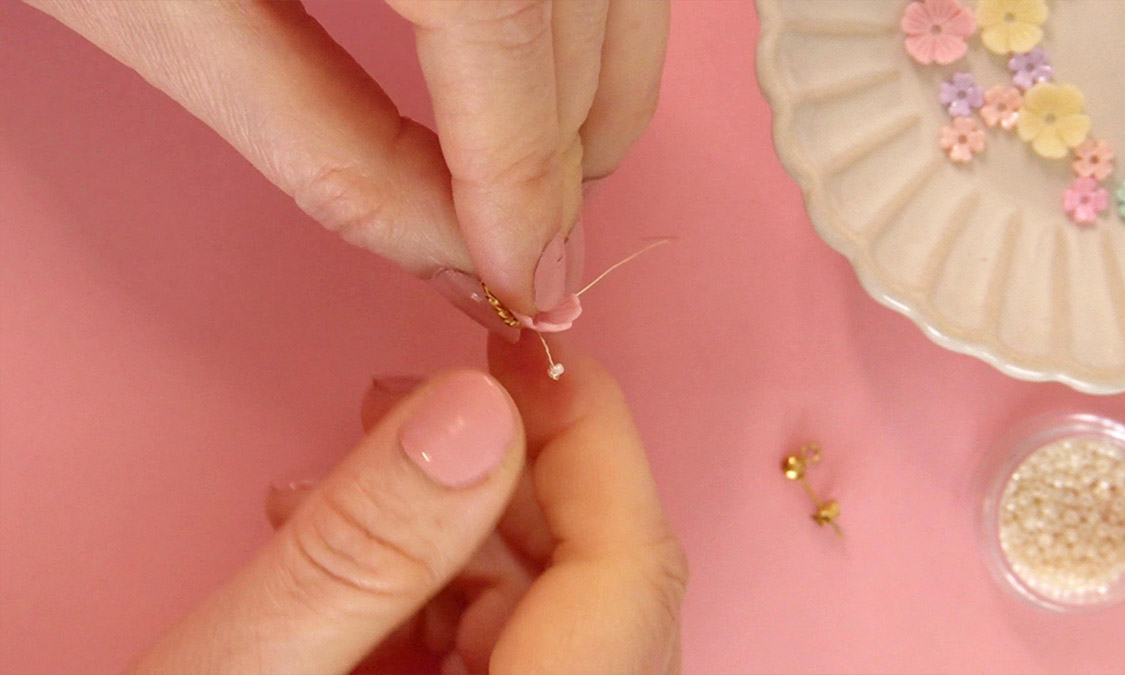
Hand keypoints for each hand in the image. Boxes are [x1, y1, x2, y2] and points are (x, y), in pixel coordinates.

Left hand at [27, 0, 668, 320]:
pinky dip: (597, 34)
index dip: (523, 167)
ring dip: (595, 100)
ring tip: (544, 194)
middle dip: (560, 157)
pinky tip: (559, 95)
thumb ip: (320, 139)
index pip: (502, 21)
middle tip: (528, 260)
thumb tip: (454, 252)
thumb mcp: (173, 6)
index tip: (522, 273)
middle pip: (574, 7)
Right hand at [130, 334, 686, 673]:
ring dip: (455, 533)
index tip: (528, 355)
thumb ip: (365, 550)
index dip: (594, 444)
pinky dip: (430, 597)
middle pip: (597, 592)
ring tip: (336, 482)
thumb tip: (477, 413)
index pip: (628, 575)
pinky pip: (496, 661)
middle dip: (506, 477)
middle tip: (407, 401)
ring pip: (545, 620)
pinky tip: (345, 562)